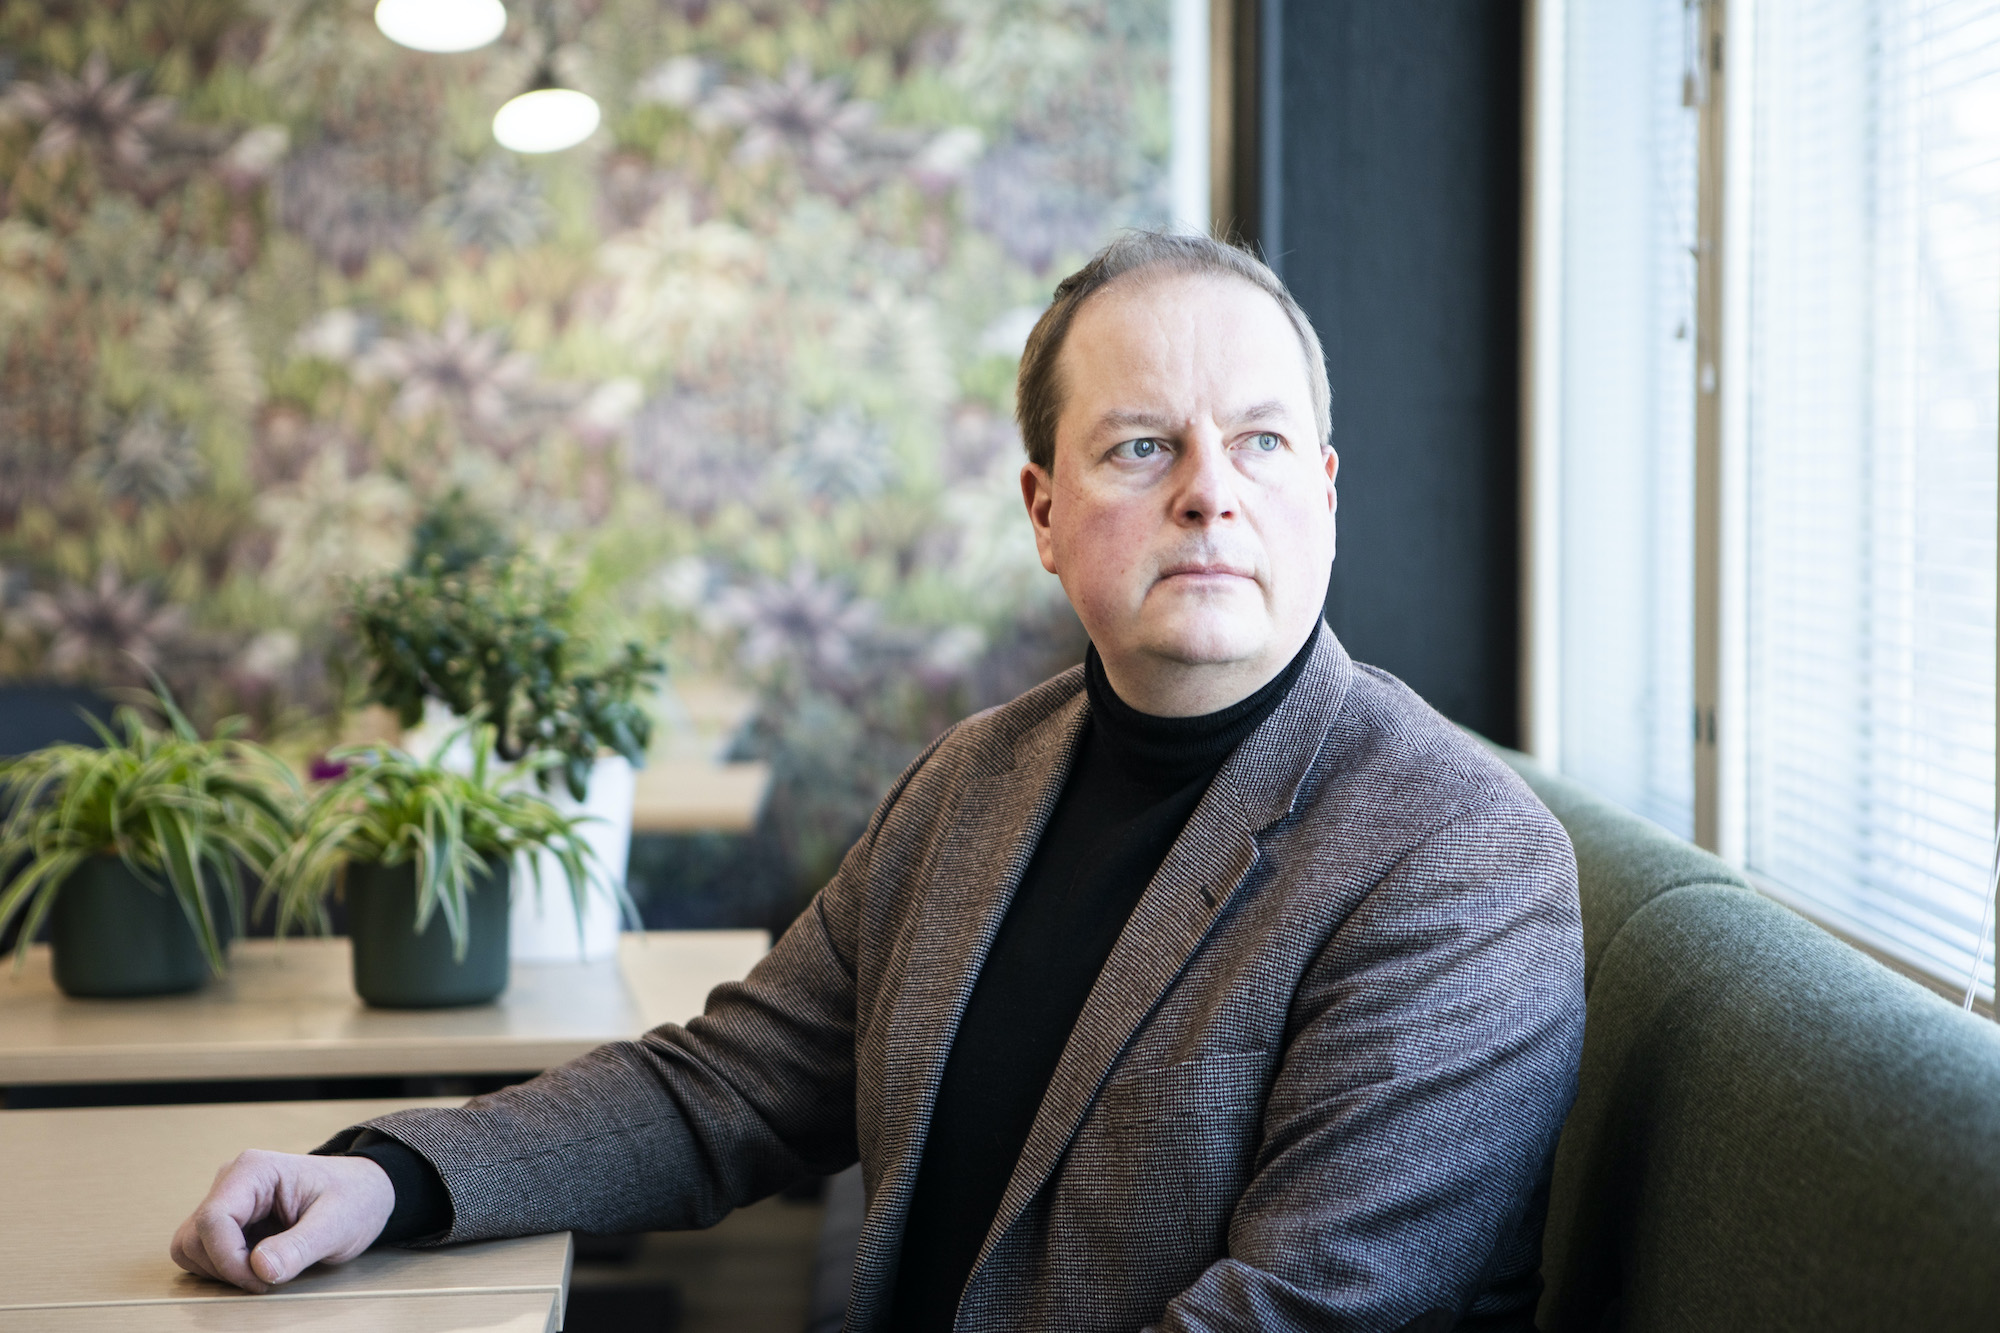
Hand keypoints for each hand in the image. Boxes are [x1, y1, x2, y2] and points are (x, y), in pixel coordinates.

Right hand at [170, 1150, 394, 1292]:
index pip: (213, 1221)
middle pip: (194, 1237)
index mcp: (254, 1170)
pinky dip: (223, 1269)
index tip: (261, 1281)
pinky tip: (259, 1265)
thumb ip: (299, 1247)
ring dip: (221, 1270)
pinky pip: (203, 1253)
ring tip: (266, 1271)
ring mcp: (227, 1200)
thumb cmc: (355, 1199)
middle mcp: (232, 1181)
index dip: (228, 1260)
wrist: (365, 1193)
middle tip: (269, 1279)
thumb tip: (260, 1268)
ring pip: (190, 1247)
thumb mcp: (338, 1225)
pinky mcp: (229, 1220)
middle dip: (225, 1268)